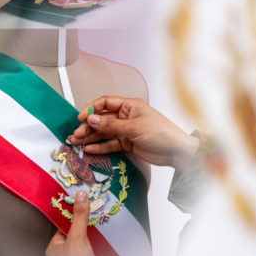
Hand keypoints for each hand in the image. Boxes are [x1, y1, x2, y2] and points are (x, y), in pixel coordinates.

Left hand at [46, 191, 99, 255]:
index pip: (62, 225)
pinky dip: (98, 243)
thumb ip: (79, 217)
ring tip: (100, 224)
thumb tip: (80, 196)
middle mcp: (62, 254)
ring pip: (84, 241)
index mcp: (53, 248)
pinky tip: (104, 239)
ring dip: (92, 234)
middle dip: (84, 224)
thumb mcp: (78, 238)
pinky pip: (92, 249)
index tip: (81, 203)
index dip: (72, 215)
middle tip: (93, 212)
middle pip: (74, 232)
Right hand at [70, 97, 199, 171]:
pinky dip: (100, 147)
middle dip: (88, 126)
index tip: (81, 118)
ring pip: (104, 132)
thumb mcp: (133, 127)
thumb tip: (91, 119)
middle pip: (102, 119)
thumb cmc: (160, 133)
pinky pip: (110, 144)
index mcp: (129, 106)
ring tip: (78, 142)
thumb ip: (110, 124)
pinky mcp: (128, 143)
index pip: (105, 103)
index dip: (91, 109)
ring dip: (91, 137)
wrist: (177, 152)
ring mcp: (126, 130)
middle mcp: (126, 116)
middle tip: (77, 134)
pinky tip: (90, 149)